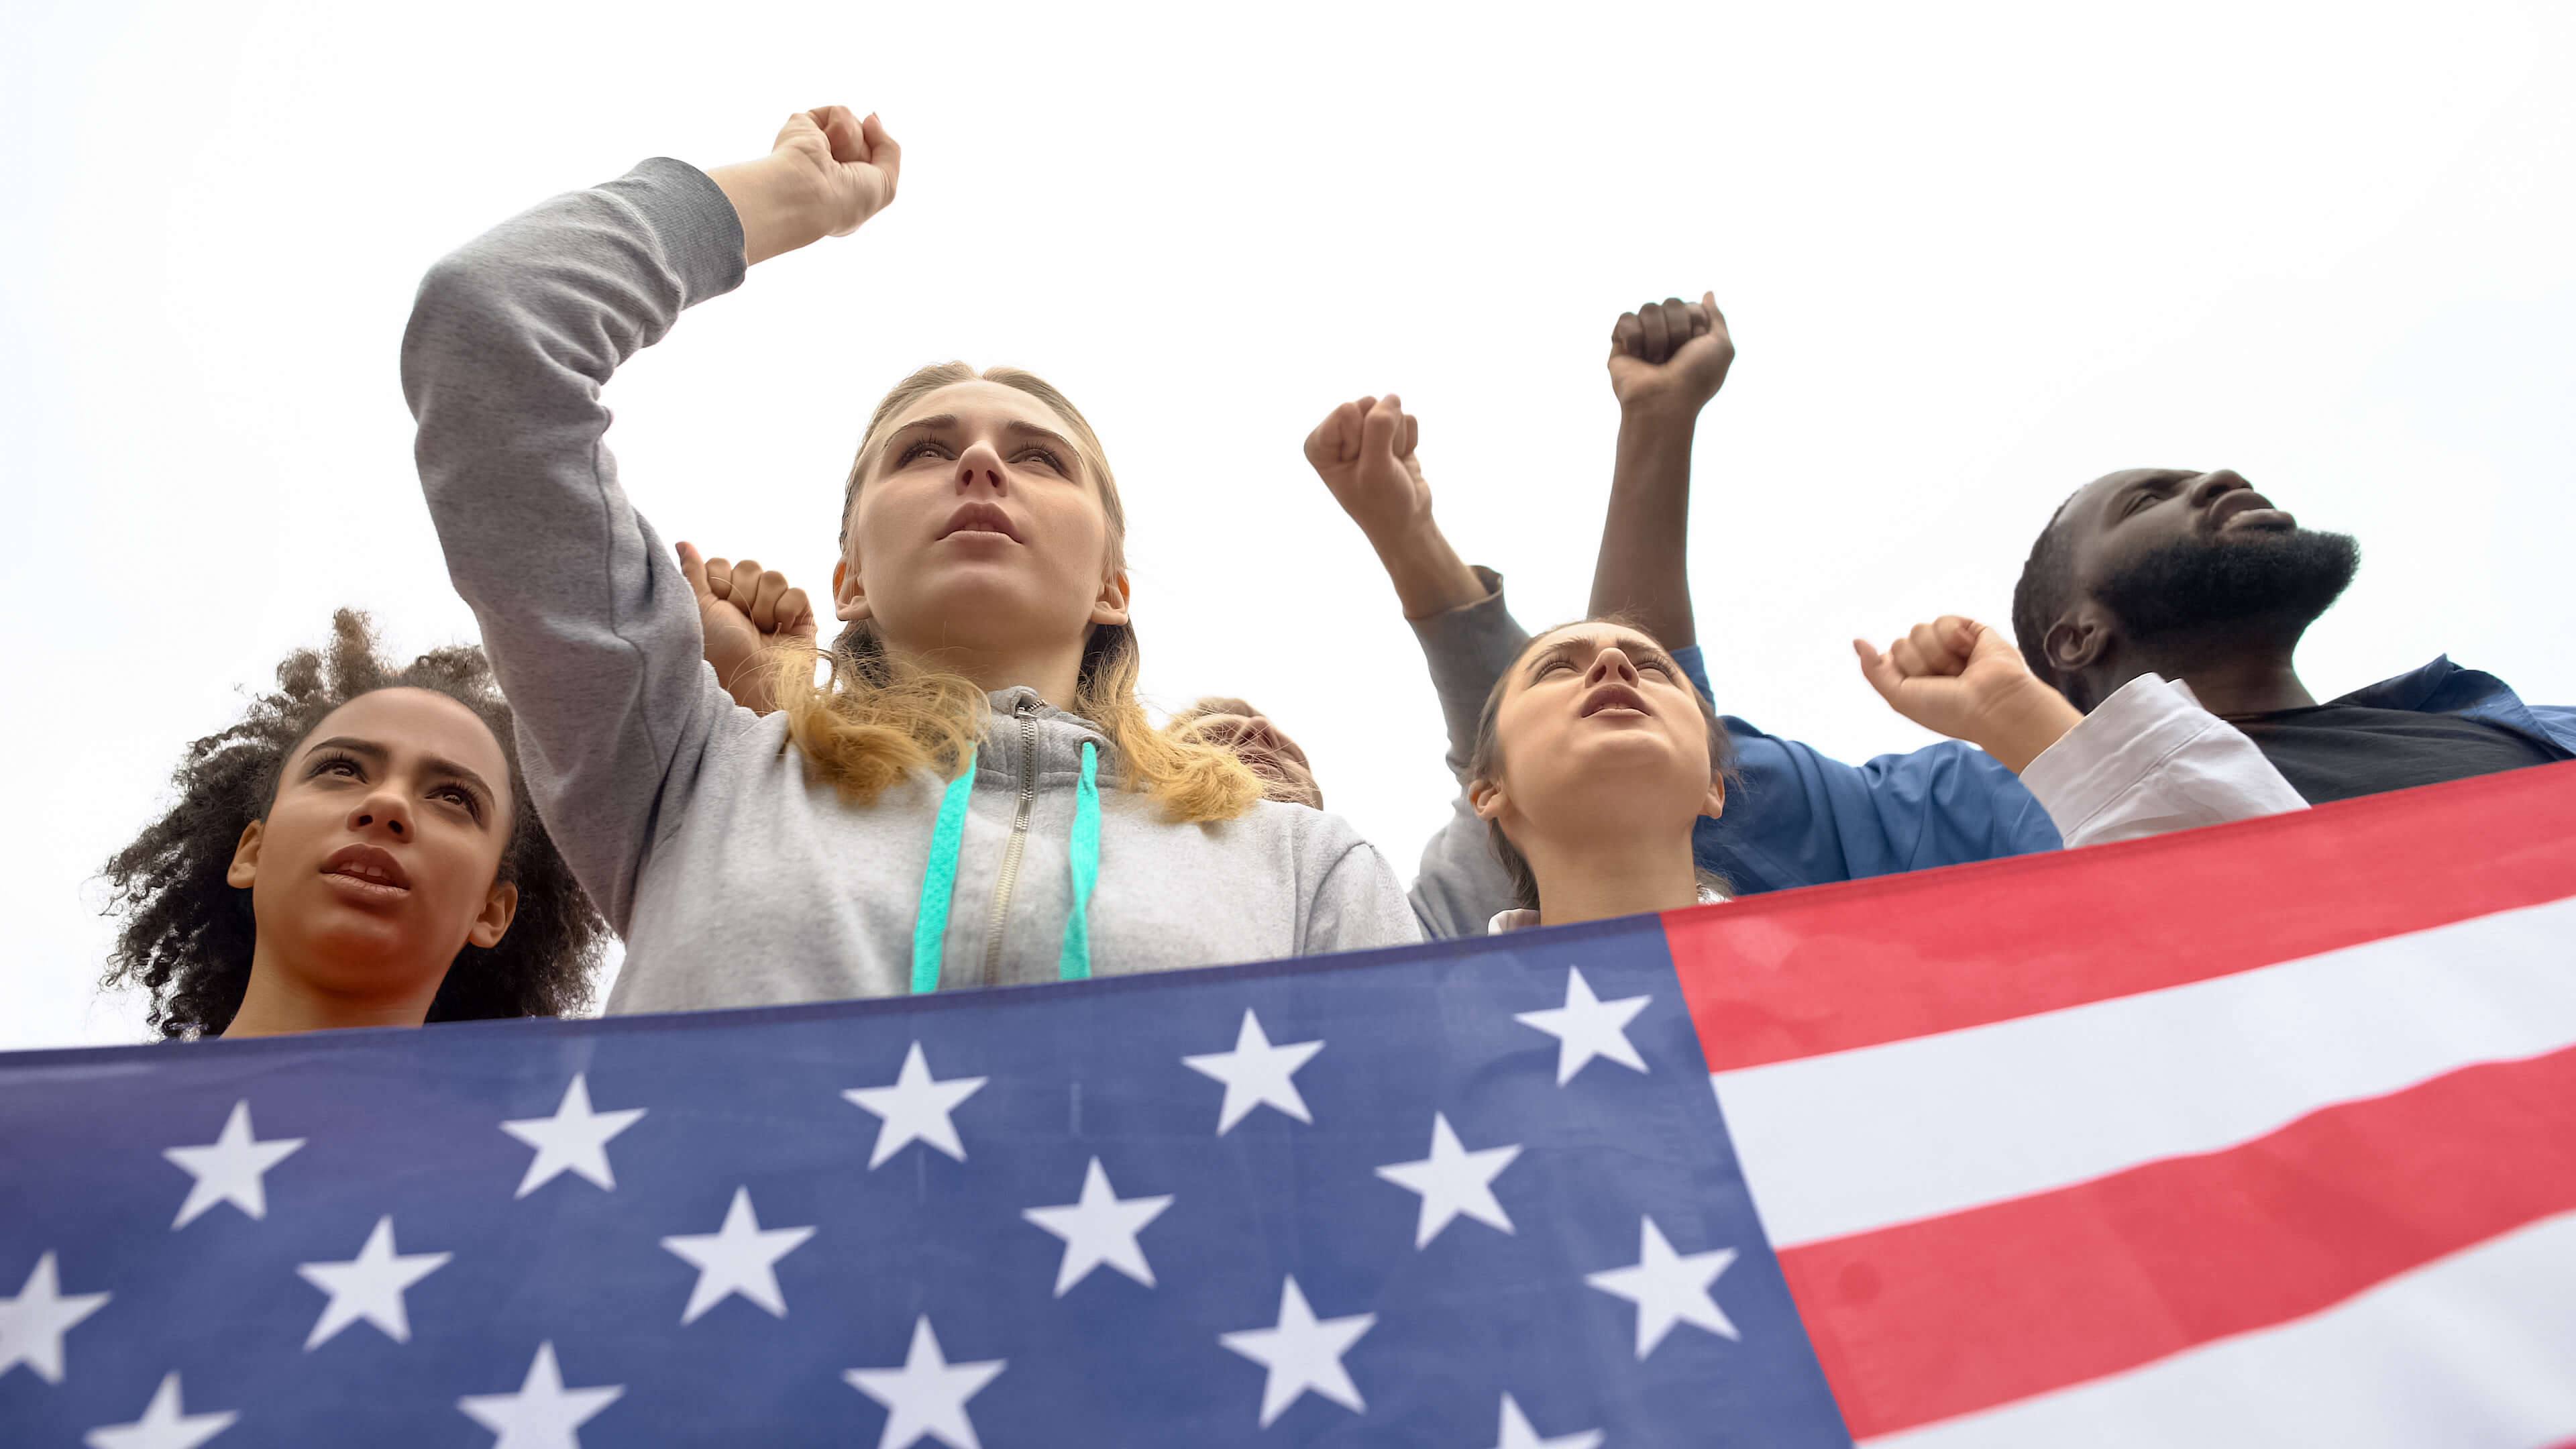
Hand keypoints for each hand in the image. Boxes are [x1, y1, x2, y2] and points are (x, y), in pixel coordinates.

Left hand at [680, 542, 816, 714]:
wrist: (753, 682)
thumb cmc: (721, 650)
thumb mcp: (699, 607)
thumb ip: (693, 571)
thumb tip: (682, 541)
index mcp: (721, 599)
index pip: (723, 563)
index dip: (720, 580)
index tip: (718, 605)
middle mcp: (748, 601)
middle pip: (749, 565)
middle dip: (742, 593)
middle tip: (741, 620)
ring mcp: (775, 608)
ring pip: (774, 576)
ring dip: (764, 605)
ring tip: (761, 630)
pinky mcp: (801, 617)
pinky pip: (797, 592)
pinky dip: (787, 610)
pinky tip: (781, 630)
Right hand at [709, 107, 901, 265]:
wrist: (808, 194)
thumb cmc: (845, 200)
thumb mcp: (885, 184)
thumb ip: (889, 149)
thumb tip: (871, 118)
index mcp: (845, 185)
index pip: (871, 160)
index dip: (873, 160)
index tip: (861, 181)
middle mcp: (830, 164)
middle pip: (867, 141)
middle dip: (863, 153)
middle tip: (844, 172)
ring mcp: (816, 143)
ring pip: (856, 125)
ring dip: (852, 143)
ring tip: (832, 160)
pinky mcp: (803, 124)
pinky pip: (840, 112)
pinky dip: (840, 128)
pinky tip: (823, 144)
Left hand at [1303, 394, 1430, 545]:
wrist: (1408, 523)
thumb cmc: (1383, 503)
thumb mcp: (1375, 468)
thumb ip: (1379, 427)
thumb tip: (1392, 397)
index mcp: (1319, 443)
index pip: (1347, 411)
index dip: (1362, 441)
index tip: (1362, 467)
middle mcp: (1338, 434)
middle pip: (1368, 404)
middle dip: (1383, 437)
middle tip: (1379, 467)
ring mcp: (1364, 431)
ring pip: (1390, 409)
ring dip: (1398, 441)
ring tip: (1390, 467)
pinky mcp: (1388, 432)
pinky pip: (1407, 419)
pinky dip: (1409, 441)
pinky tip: (1400, 462)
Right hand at [1607, 293, 1733, 415]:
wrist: (1663, 402)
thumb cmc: (1695, 380)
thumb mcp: (1722, 347)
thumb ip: (1717, 317)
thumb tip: (1708, 294)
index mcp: (1691, 334)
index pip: (1693, 307)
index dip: (1696, 325)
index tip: (1695, 349)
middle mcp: (1667, 333)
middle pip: (1672, 303)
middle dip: (1677, 329)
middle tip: (1674, 356)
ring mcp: (1644, 336)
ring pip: (1649, 309)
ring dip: (1656, 337)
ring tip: (1655, 361)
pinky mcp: (1621, 342)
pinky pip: (1626, 319)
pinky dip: (1634, 338)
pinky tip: (1636, 356)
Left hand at [1853, 616, 2082, 773]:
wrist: (1992, 705)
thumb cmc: (1948, 710)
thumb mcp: (1899, 696)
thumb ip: (1873, 670)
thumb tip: (1858, 640)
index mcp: (1916, 678)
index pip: (1889, 657)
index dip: (1902, 672)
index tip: (1924, 690)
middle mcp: (1932, 661)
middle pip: (1902, 643)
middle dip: (1919, 664)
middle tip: (1946, 682)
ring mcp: (1951, 645)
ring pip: (1919, 630)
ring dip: (1937, 654)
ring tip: (1960, 670)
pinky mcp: (1970, 630)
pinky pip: (1943, 621)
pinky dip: (1954, 639)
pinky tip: (1970, 652)